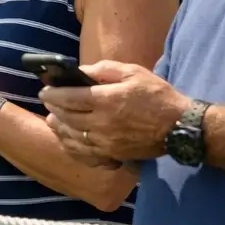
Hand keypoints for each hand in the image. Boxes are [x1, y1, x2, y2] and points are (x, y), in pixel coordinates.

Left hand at [39, 61, 191, 163]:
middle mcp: (102, 123)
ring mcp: (106, 142)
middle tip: (48, 101)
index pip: (68, 97)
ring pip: (72, 137)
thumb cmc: (157, 96)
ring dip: (59, 127)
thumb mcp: (133, 73)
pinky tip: (68, 139)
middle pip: (66, 117)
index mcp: (106, 100)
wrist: (180, 127)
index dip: (53, 93)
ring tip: (53, 119)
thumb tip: (82, 71)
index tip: (44, 90)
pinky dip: (72, 146)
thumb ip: (104, 70)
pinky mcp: (113, 155)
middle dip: (53, 108)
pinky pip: (85, 154)